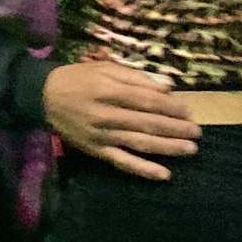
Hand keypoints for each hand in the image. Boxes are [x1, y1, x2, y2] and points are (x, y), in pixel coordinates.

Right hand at [42, 61, 200, 181]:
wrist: (44, 97)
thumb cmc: (78, 78)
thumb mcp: (104, 68)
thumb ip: (135, 76)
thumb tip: (168, 85)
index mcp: (108, 90)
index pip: (147, 100)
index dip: (170, 106)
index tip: (188, 110)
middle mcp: (106, 114)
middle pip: (147, 123)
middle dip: (175, 128)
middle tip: (197, 132)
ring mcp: (101, 135)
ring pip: (140, 143)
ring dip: (168, 148)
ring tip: (190, 149)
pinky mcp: (96, 151)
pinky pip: (122, 162)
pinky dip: (143, 169)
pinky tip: (164, 174)